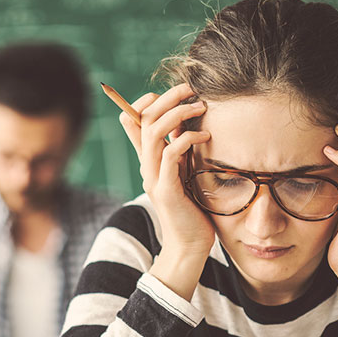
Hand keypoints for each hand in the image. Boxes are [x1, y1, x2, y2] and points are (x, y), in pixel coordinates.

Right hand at [119, 83, 212, 299]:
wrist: (189, 247)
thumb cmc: (193, 211)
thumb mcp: (185, 175)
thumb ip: (180, 153)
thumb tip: (184, 125)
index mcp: (148, 160)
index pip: (132, 121)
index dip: (146, 101)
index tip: (174, 93)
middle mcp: (146, 166)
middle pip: (142, 119)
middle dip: (166, 98)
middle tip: (190, 89)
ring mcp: (153, 177)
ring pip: (152, 132)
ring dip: (177, 114)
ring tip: (200, 107)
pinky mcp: (166, 190)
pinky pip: (170, 155)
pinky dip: (187, 140)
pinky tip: (205, 136)